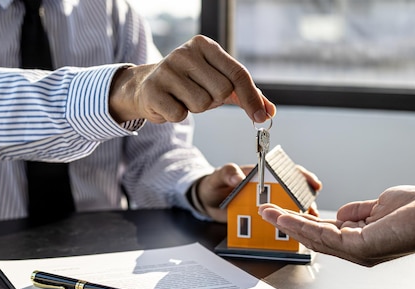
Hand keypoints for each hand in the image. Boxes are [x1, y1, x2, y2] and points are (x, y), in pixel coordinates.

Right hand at [109, 35, 274, 123]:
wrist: (146, 86)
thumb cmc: (190, 84)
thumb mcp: (218, 83)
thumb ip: (245, 95)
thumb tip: (268, 111)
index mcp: (205, 46)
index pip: (237, 74)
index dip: (251, 98)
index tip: (260, 116)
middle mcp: (185, 53)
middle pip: (221, 91)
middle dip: (214, 100)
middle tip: (200, 94)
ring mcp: (167, 70)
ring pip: (202, 105)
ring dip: (196, 108)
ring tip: (183, 98)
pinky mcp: (153, 90)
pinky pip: (181, 115)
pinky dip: (179, 115)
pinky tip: (170, 103)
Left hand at [198, 163, 322, 222]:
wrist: (207, 202)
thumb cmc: (215, 184)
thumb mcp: (219, 177)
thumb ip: (228, 174)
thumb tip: (238, 177)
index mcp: (262, 174)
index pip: (287, 171)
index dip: (302, 176)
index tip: (312, 183)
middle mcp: (269, 188)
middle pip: (294, 191)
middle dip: (307, 200)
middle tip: (313, 210)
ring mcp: (267, 203)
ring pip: (289, 207)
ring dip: (301, 215)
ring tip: (309, 223)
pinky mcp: (262, 217)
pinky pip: (276, 221)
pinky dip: (286, 226)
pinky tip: (294, 233)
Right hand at [258, 185, 414, 265]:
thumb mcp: (379, 205)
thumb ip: (358, 211)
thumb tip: (340, 212)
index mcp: (361, 240)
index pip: (325, 233)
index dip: (302, 223)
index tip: (283, 213)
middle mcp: (356, 250)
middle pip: (314, 238)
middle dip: (288, 225)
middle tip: (266, 214)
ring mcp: (357, 251)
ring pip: (314, 238)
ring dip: (289, 225)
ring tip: (269, 214)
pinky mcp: (359, 247)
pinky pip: (324, 236)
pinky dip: (303, 226)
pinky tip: (289, 218)